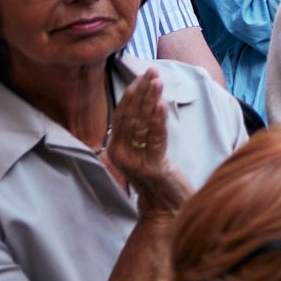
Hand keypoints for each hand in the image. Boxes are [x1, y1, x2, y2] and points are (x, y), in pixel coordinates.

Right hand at [105, 69, 191, 216]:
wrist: (165, 208)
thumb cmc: (156, 176)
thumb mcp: (143, 151)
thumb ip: (140, 132)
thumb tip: (147, 102)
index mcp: (116, 148)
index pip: (122, 114)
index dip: (132, 93)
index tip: (143, 75)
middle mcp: (121, 154)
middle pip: (130, 116)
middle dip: (142, 92)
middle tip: (152, 72)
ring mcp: (135, 162)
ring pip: (141, 125)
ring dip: (150, 101)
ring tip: (157, 82)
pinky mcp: (152, 168)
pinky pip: (155, 140)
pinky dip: (158, 121)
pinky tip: (162, 105)